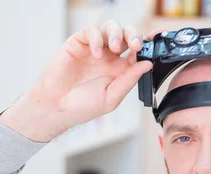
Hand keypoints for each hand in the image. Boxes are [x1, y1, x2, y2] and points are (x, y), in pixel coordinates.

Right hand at [0, 20, 159, 141]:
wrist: (56, 108)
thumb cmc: (81, 107)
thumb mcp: (111, 98)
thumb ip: (128, 80)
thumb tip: (147, 65)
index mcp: (119, 69)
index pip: (138, 51)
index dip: (147, 45)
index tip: (154, 43)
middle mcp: (108, 57)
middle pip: (127, 35)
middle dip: (135, 35)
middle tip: (136, 45)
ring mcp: (94, 48)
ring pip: (111, 27)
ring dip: (117, 33)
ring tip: (115, 47)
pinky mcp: (78, 43)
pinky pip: (91, 31)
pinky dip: (97, 38)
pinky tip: (95, 53)